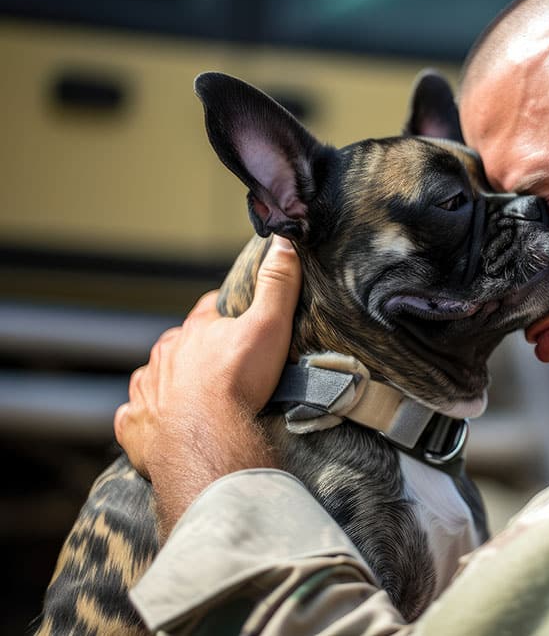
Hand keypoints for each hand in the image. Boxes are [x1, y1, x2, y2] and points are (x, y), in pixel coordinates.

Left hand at [114, 236, 301, 535]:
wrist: (206, 440)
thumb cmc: (237, 382)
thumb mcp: (269, 325)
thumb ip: (277, 284)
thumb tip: (282, 239)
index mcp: (193, 331)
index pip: (208, 311)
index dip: (224, 314)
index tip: (239, 321)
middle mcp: (163, 357)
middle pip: (180, 346)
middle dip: (197, 352)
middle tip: (224, 368)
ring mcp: (145, 392)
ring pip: (156, 378)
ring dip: (171, 384)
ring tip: (196, 399)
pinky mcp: (136, 427)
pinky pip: (136, 417)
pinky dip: (148, 418)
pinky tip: (162, 425)